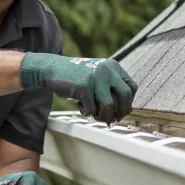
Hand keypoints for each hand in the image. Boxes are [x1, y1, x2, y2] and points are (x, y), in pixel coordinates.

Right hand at [18, 52, 138, 122]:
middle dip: (121, 111)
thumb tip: (123, 110)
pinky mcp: (84, 86)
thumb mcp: (97, 75)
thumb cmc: (76, 76)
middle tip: (114, 118)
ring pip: (109, 106)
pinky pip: (91, 108)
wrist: (53, 68)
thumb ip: (110, 86)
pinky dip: (86, 112)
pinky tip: (81, 106)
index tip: (121, 109)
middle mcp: (107, 70)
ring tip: (95, 115)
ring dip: (103, 116)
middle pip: (125, 96)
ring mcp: (96, 77)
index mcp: (113, 66)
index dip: (129, 101)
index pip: (132, 86)